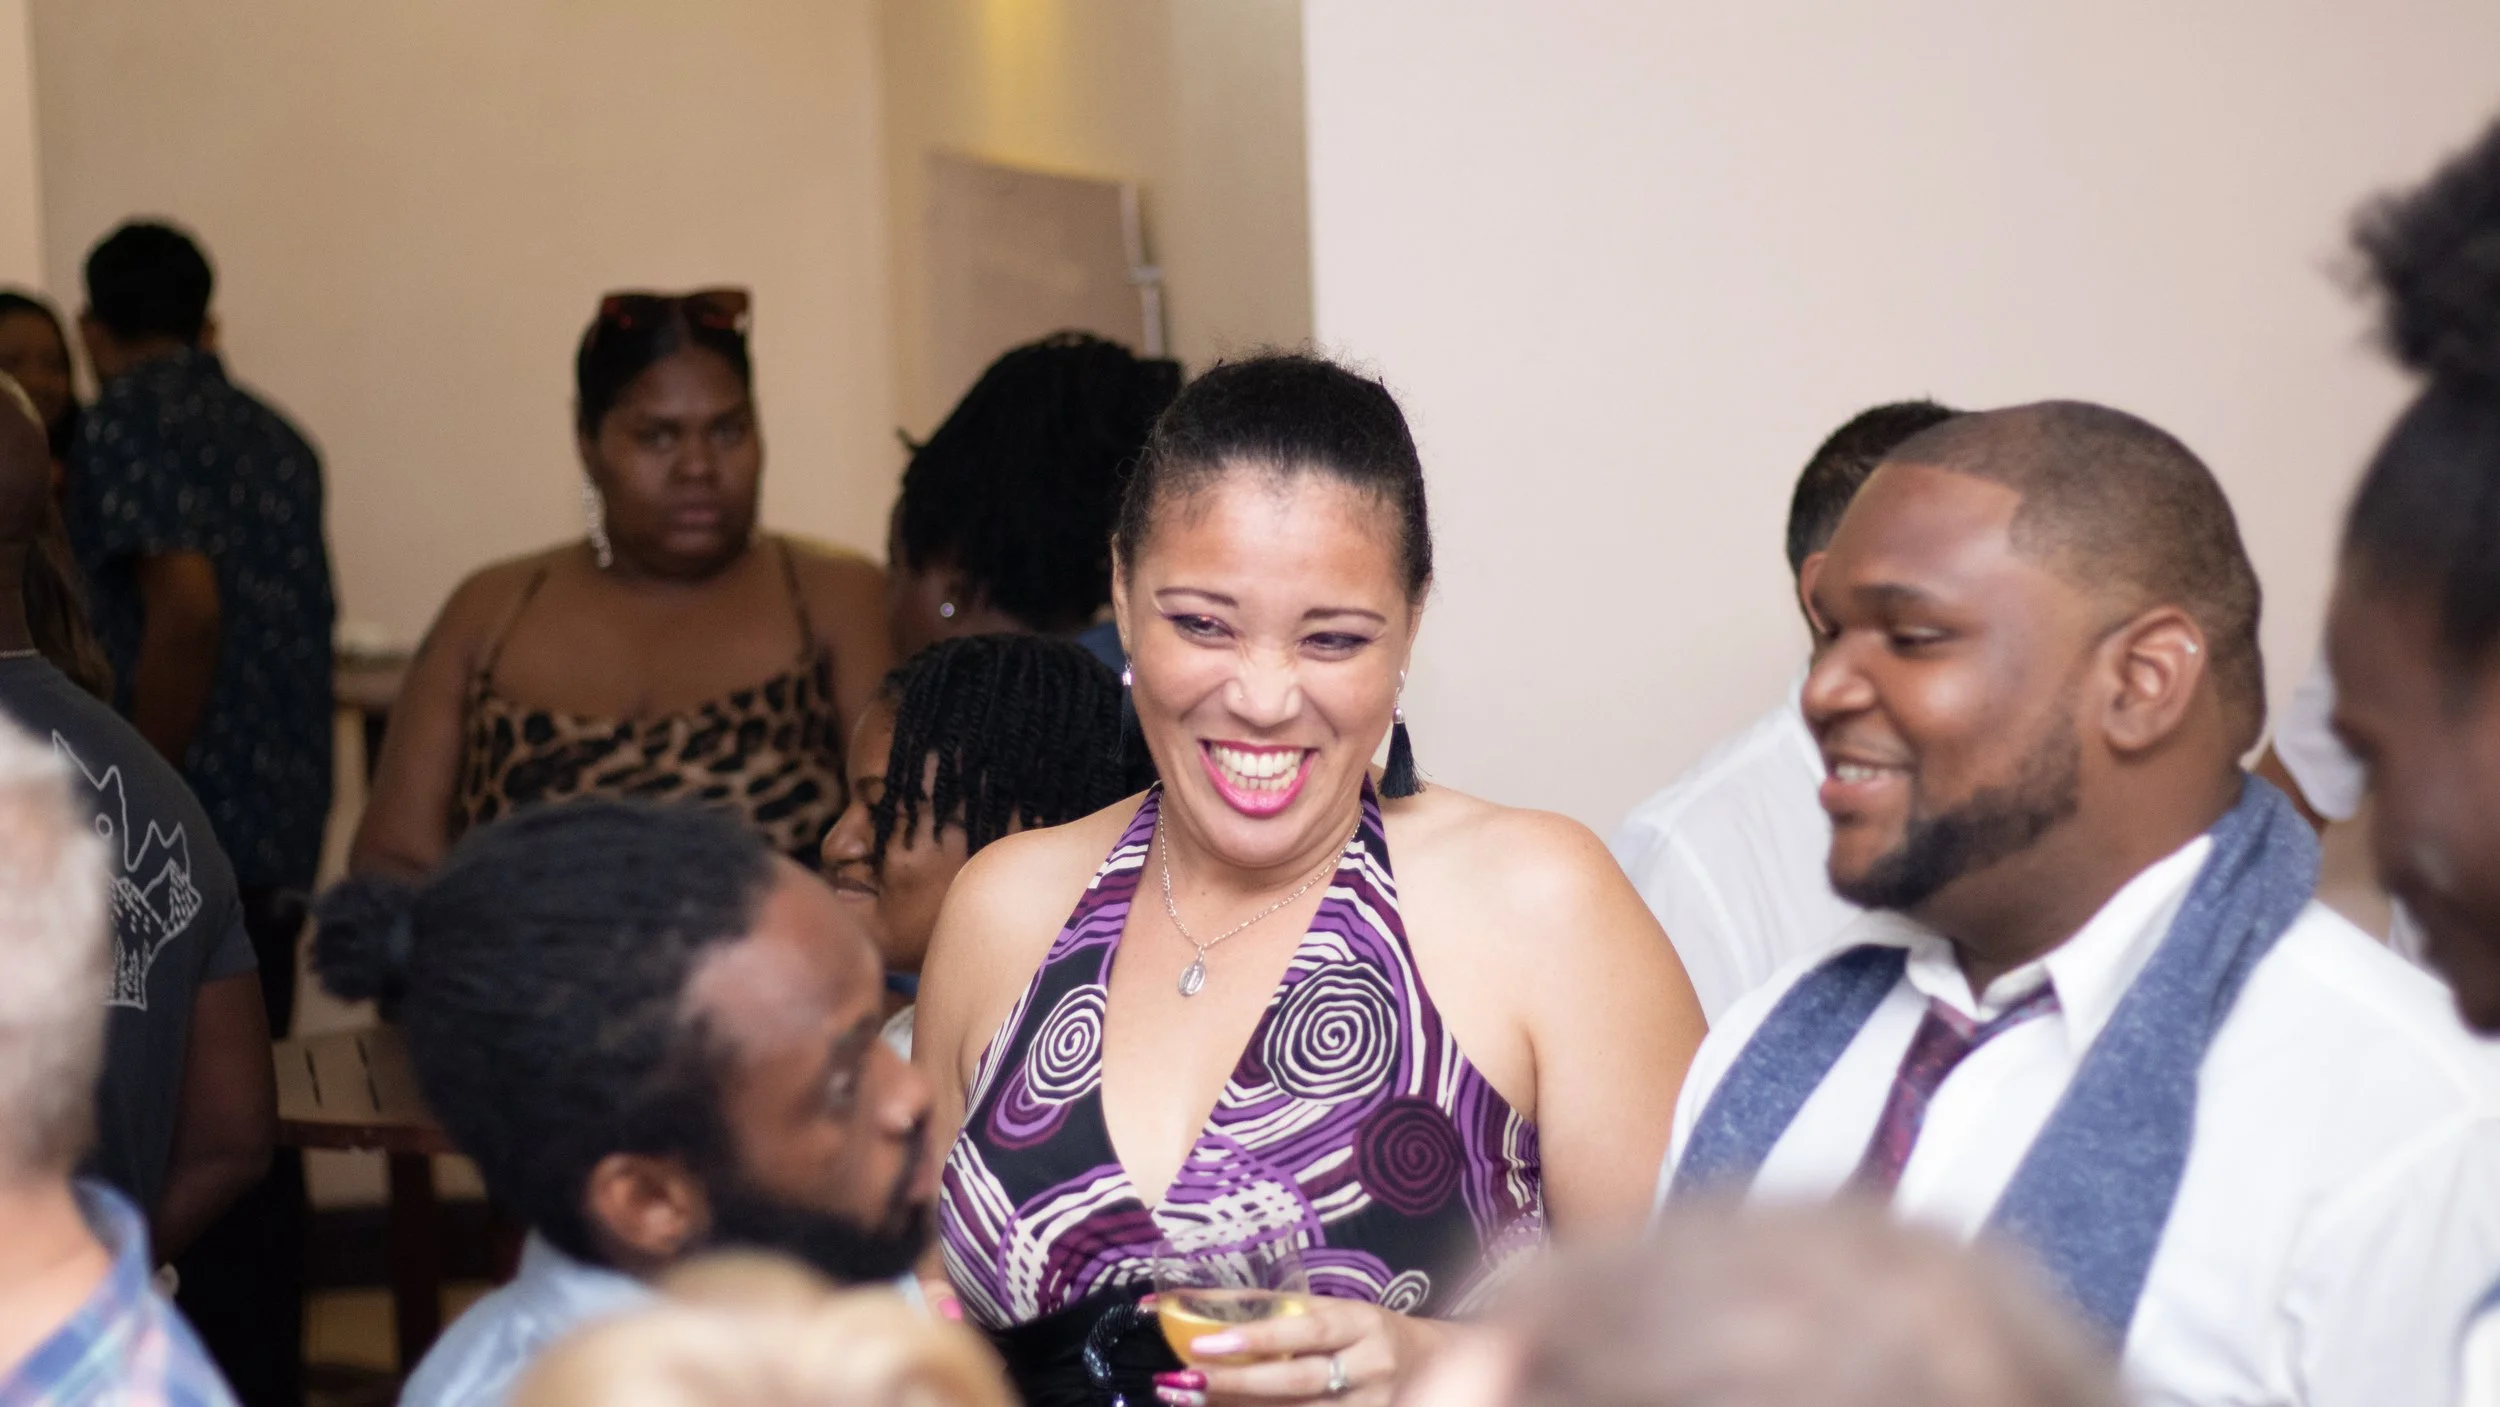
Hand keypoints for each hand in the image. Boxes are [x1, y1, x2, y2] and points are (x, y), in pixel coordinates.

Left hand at [1155, 1297, 1448, 1406]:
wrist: (1428, 1366)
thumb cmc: (1362, 1331)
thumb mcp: (1328, 1309)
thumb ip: (1267, 1308)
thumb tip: (1187, 1300)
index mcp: (1362, 1323)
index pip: (1306, 1331)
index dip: (1257, 1337)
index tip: (1204, 1342)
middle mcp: (1371, 1367)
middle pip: (1298, 1382)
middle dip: (1237, 1383)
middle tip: (1185, 1381)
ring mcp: (1371, 1406)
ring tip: (1192, 1400)